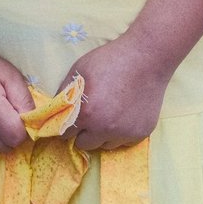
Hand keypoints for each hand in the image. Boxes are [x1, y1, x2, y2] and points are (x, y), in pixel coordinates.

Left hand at [55, 35, 172, 151]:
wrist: (147, 58)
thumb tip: (55, 110)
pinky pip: (124, 141)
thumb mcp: (79, 70)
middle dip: (84, 132)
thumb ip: (64, 92)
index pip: (65, 134)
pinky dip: (121, 132)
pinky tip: (124, 113)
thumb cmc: (110, 60)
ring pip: (106, 145)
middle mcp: (105, 129)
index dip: (66, 126)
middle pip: (84, 144)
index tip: (71, 120)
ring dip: (103, 134)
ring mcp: (125, 133)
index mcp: (86, 113)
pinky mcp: (141, 133)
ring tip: (110, 112)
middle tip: (92, 115)